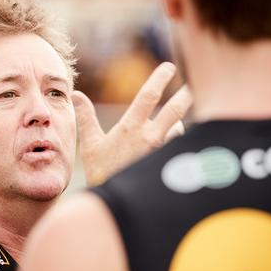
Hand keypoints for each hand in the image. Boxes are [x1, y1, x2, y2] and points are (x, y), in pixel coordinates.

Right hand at [73, 62, 191, 185]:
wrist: (116, 203)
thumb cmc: (101, 173)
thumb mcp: (90, 144)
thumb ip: (86, 117)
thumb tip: (76, 94)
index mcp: (130, 128)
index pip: (149, 96)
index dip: (160, 78)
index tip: (169, 67)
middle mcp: (150, 137)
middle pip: (176, 109)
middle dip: (186, 95)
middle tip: (194, 84)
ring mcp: (162, 152)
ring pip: (179, 129)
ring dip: (176, 125)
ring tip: (168, 129)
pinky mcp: (168, 164)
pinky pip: (179, 147)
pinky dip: (177, 142)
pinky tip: (172, 149)